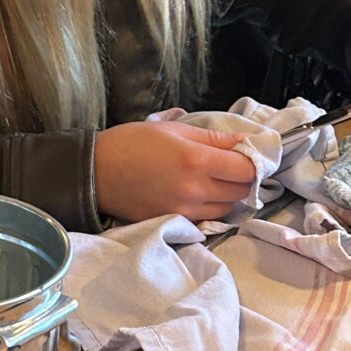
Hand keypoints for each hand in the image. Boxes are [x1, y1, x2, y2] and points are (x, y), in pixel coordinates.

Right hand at [94, 120, 255, 222]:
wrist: (97, 172)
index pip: (246, 169)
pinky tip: (201, 193)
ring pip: (228, 208)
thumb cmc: (133, 143)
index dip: (253, 161)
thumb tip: (244, 143)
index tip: (248, 154)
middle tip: (232, 165)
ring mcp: (185, 210)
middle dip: (243, 177)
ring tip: (216, 179)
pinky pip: (207, 217)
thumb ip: (213, 137)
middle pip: (241, 191)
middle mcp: (195, 189)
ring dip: (229, 194)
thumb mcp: (174, 129)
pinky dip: (212, 206)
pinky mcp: (175, 221)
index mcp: (196, 160)